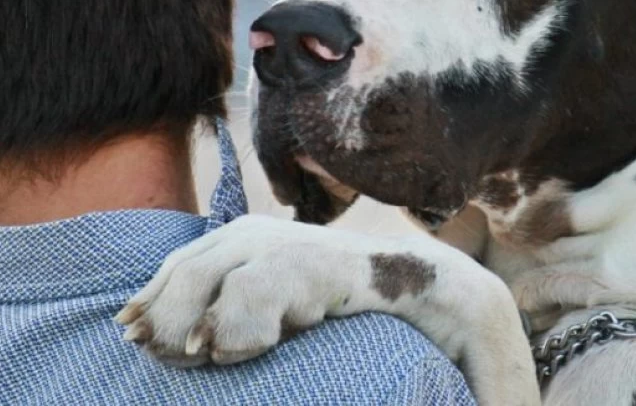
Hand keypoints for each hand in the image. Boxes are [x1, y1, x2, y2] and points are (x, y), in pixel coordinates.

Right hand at [115, 214, 539, 405]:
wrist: (472, 298)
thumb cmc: (480, 349)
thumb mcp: (495, 377)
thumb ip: (491, 401)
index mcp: (388, 275)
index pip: (301, 266)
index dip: (248, 304)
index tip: (219, 354)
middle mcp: (339, 247)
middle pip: (249, 249)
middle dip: (196, 297)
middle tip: (175, 357)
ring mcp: (307, 245)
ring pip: (225, 246)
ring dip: (174, 290)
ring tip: (143, 342)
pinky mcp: (284, 257)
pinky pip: (217, 255)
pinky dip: (174, 282)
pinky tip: (140, 318)